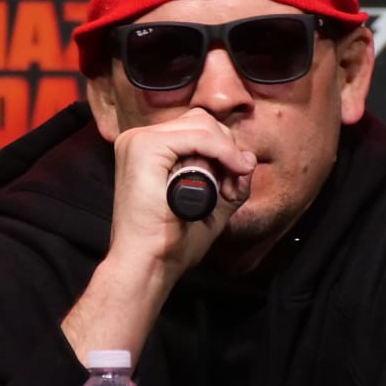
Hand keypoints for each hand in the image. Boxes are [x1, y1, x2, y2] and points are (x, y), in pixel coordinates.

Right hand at [60, 108, 255, 364]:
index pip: (198, 127)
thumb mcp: (210, 205)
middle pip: (201, 120)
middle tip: (230, 187)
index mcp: (148, 149)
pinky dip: (221, 151)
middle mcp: (139, 139)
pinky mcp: (143, 147)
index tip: (231, 186)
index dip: (224, 150)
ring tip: (226, 187)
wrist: (148, 265)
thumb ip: (229, 180)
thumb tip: (247, 158)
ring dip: (226, 153)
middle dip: (227, 149)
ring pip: (202, 125)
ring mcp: (138, 140)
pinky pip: (197, 135)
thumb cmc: (171, 243)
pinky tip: (231, 169)